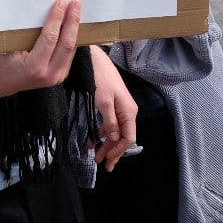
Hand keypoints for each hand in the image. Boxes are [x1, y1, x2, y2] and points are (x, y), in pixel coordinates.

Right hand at [0, 0, 81, 92]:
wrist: (0, 83)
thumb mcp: (6, 46)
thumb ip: (22, 31)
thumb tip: (37, 8)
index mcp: (34, 67)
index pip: (50, 38)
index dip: (57, 18)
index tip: (61, 2)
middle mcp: (49, 74)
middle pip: (67, 44)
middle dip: (73, 21)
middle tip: (75, 2)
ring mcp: (56, 77)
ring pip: (72, 48)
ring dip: (75, 28)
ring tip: (76, 10)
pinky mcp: (60, 75)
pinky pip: (69, 53)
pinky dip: (71, 37)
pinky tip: (71, 24)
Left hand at [88, 45, 137, 171]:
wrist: (93, 59)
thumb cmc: (99, 78)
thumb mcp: (103, 102)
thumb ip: (110, 121)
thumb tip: (116, 139)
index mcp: (129, 111)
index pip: (129, 138)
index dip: (118, 151)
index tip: (107, 161)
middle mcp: (128, 110)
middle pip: (124, 137)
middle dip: (113, 151)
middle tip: (101, 164)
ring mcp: (121, 107)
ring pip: (117, 131)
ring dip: (108, 144)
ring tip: (96, 155)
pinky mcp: (113, 104)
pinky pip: (111, 123)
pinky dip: (103, 133)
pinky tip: (93, 140)